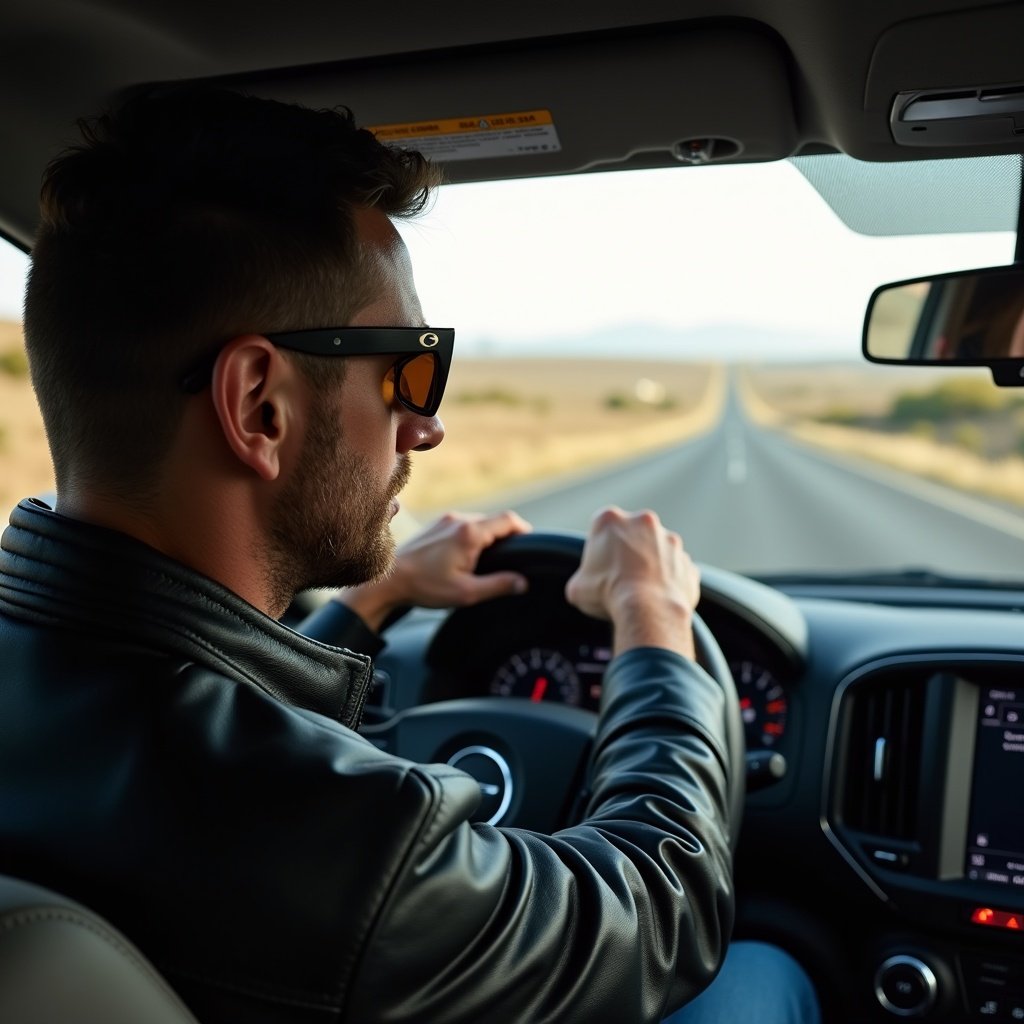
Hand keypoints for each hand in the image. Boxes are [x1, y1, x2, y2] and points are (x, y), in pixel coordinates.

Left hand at [336, 510, 530, 629]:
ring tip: (487, 562)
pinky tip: (466, 558)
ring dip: (488, 538)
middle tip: (510, 560)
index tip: (530, 546)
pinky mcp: (437, 525)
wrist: (388, 580)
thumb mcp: (466, 592)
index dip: (524, 531)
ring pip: (479, 523)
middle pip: (495, 521)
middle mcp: (459, 520)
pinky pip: (464, 525)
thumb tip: (523, 582)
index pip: (509, 520)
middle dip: (506, 538)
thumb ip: (499, 585)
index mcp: (470, 533)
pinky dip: (472, 537)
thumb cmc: (424, 586)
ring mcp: (446, 520)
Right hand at [565, 506, 698, 658]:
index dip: (598, 549)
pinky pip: (676, 571)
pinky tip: (656, 599)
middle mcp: (643, 521)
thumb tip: (585, 586)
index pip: (600, 528)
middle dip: (627, 552)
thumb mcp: (577, 587)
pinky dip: (668, 582)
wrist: (647, 610)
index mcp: (610, 519)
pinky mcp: (687, 562)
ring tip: (639, 592)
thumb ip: (582, 578)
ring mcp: (670, 540)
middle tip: (619, 577)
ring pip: (656, 551)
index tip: (598, 566)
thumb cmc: (608, 594)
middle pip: (632, 534)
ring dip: (650, 566)